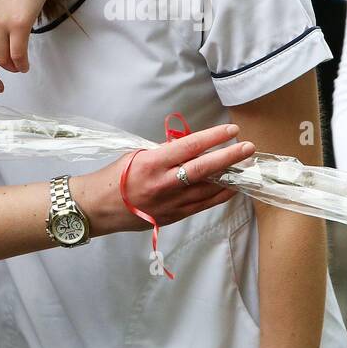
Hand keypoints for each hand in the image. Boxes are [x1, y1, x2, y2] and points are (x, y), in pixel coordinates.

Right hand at [75, 124, 252, 233]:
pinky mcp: (173, 217)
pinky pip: (203, 205)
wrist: (98, 208)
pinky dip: (220, 195)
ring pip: (209, 189)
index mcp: (153, 163)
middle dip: (230, 157)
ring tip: (246, 166)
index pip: (190, 146)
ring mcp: (170, 203)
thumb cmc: (114, 176)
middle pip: (205, 169)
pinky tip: (232, 187)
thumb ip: (164, 151)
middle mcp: (164, 183)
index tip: (231, 130)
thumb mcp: (136, 154)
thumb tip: (190, 148)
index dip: (214, 137)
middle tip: (248, 148)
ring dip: (230, 177)